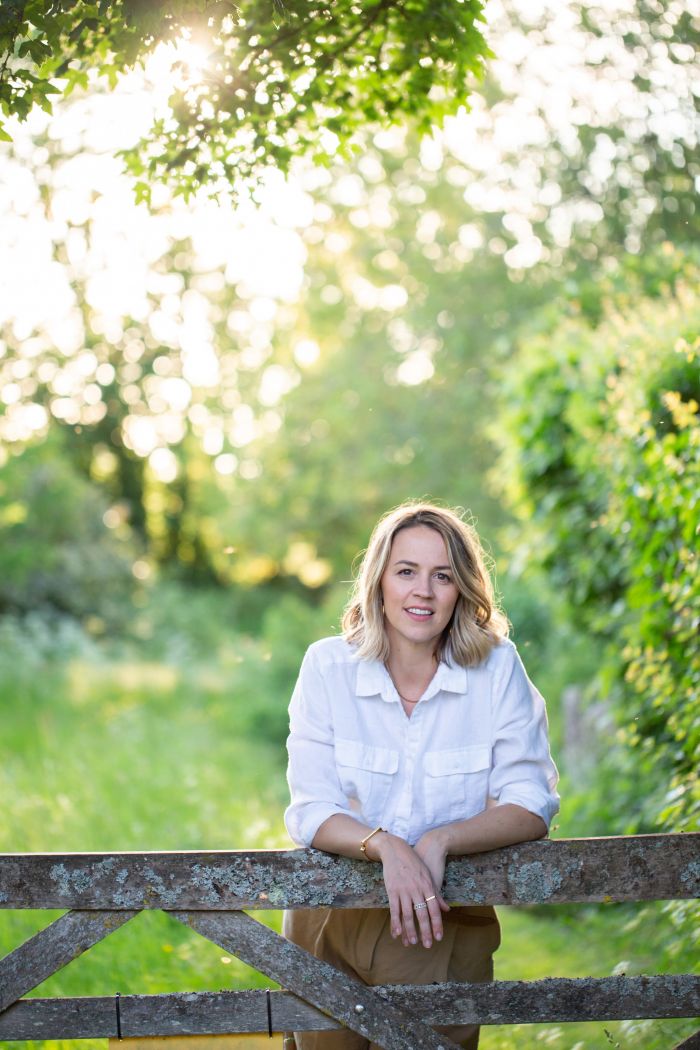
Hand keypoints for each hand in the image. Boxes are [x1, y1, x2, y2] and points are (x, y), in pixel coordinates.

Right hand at [371, 832, 449, 948]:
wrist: (395, 849)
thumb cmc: (414, 862)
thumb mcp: (428, 875)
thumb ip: (436, 893)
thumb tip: (447, 909)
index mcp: (427, 886)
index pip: (434, 909)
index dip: (437, 924)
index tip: (439, 937)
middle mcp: (417, 889)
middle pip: (422, 914)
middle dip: (425, 931)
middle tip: (427, 945)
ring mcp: (404, 890)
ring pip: (408, 914)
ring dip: (410, 930)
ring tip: (412, 942)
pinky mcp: (392, 890)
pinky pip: (394, 909)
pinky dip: (395, 922)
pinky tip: (396, 933)